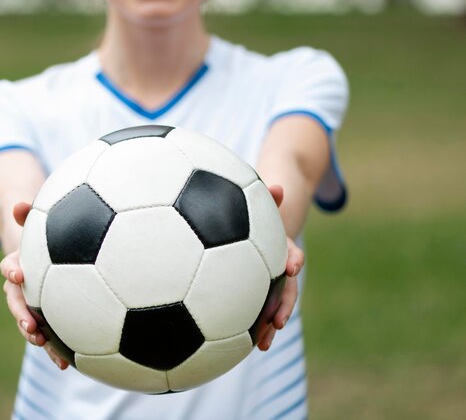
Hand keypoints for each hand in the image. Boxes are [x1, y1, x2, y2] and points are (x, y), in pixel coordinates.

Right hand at [0, 202, 67, 369]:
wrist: (42, 249)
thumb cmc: (44, 231)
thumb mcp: (38, 220)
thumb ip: (28, 213)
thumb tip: (19, 204)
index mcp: (19, 264)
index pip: (10, 267)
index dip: (12, 270)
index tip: (18, 274)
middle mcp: (20, 286)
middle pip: (15, 302)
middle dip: (21, 314)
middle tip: (31, 325)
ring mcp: (31, 301)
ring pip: (28, 320)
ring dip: (34, 334)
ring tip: (44, 345)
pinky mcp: (44, 314)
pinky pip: (47, 331)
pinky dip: (54, 346)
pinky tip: (67, 362)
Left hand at [253, 185, 304, 350]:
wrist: (262, 221)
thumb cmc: (254, 209)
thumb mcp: (260, 202)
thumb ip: (269, 197)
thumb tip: (277, 187)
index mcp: (279, 245)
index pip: (290, 252)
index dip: (293, 259)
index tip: (292, 268)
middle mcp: (278, 265)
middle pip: (286, 288)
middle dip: (285, 305)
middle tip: (278, 321)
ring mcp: (269, 280)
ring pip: (274, 304)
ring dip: (271, 323)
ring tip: (263, 344)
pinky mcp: (258, 290)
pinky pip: (257, 307)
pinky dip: (252, 324)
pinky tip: (239, 343)